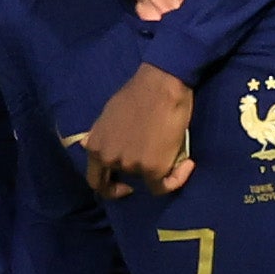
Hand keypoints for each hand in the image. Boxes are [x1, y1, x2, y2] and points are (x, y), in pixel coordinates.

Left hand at [79, 63, 195, 199]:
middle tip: (152, 168)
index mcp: (95, 147)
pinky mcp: (153, 168)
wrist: (161, 85)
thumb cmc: (137, 94)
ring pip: (146, 179)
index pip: (95, 181)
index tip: (123, 184)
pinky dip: (177, 178)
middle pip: (124, 180)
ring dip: (159, 167)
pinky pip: (164, 185)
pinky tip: (188, 164)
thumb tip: (86, 145)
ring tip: (171, 148)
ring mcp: (131, 166)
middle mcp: (110, 159)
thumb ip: (100, 136)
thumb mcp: (107, 116)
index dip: (109, 188)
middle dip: (138, 176)